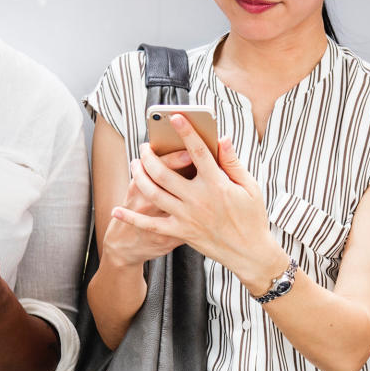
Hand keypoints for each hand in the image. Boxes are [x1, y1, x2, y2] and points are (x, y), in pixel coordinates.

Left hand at [116, 118, 285, 292]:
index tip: (175, 117)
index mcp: (217, 184)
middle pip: (164, 172)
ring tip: (134, 165)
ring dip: (139, 177)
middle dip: (149, 155)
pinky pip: (151, 225)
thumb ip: (232, 162)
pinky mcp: (180, 232)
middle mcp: (198, 199)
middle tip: (143, 146)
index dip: (186, 132)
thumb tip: (222, 139)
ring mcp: (186, 217)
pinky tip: (117, 211)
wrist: (249, 253)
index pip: (198, 151)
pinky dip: (132, 218)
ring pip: (153, 193)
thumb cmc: (252, 217)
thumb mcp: (249, 187)